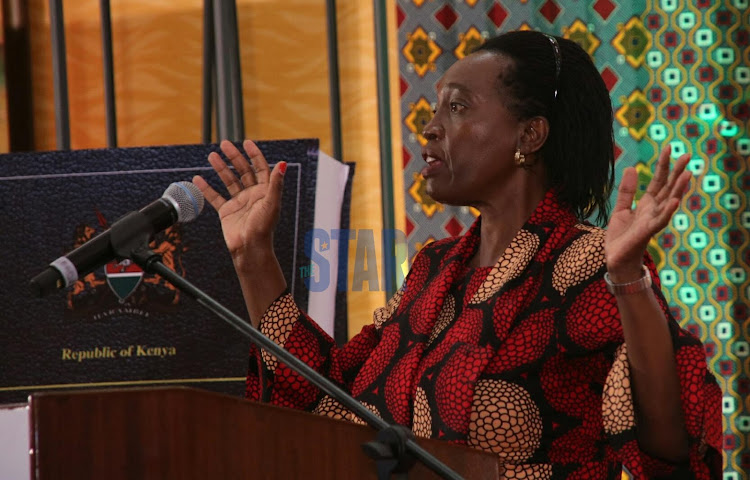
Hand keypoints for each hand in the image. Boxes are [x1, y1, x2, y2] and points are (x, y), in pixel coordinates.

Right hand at [192, 140, 285, 257]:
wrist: (250, 248)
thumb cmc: (264, 228)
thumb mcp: (272, 203)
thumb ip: (276, 183)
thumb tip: (283, 163)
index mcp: (265, 191)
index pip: (260, 168)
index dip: (254, 155)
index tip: (246, 143)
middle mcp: (252, 195)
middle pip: (243, 171)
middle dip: (234, 157)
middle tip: (224, 144)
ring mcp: (239, 202)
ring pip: (229, 180)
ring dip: (220, 168)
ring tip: (212, 156)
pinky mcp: (227, 212)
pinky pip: (215, 197)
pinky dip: (207, 188)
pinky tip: (198, 178)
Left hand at [605, 145, 691, 281]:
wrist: (615, 259)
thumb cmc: (620, 236)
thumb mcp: (621, 209)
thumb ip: (627, 190)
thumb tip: (631, 168)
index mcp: (647, 204)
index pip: (658, 181)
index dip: (664, 165)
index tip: (669, 147)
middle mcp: (654, 210)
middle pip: (668, 188)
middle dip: (676, 172)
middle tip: (687, 155)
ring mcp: (652, 221)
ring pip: (668, 202)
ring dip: (678, 189)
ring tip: (687, 174)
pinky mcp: (647, 232)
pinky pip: (660, 221)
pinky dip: (667, 211)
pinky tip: (674, 200)